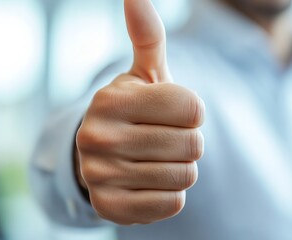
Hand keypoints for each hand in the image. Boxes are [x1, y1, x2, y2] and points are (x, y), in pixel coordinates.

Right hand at [76, 0, 204, 224]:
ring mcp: (99, 175)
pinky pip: (171, 204)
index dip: (193, 113)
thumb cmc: (136, 110)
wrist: (104, 154)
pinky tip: (148, 182)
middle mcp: (97, 137)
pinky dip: (169, 194)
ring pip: (185, 176)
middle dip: (188, 142)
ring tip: (156, 159)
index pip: (193, 109)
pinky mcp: (109, 208)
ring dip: (181, 168)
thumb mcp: (144, 73)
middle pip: (193, 145)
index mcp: (111, 99)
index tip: (174, 113)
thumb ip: (146, 35)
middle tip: (164, 139)